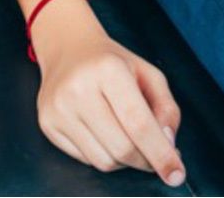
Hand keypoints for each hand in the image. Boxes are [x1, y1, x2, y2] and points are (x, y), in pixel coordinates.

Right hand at [33, 0, 185, 186]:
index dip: (161, 154)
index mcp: (107, 69)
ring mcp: (58, 107)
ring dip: (124, 160)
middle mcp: (78, 87)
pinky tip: (102, 133)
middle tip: (154, 155)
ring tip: (125, 137)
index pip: (138, 123)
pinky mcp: (46, 123)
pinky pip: (85, 159)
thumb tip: (168, 144)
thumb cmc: (112, 63)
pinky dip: (102, 155)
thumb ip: (167, 109)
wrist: (67, 48)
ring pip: (104, 161)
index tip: (176, 174)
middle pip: (122, 148)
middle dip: (145, 160)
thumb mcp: (148, 73)